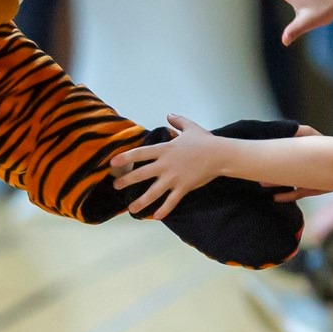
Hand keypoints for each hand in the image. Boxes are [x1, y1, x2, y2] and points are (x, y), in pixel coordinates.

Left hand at [112, 114, 227, 219]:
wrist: (220, 154)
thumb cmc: (205, 140)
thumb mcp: (190, 126)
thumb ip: (177, 121)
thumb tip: (168, 115)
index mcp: (165, 149)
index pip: (140, 153)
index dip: (125, 157)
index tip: (112, 162)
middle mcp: (166, 164)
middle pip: (141, 174)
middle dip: (126, 180)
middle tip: (115, 186)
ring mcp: (174, 177)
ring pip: (153, 192)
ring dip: (141, 201)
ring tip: (131, 208)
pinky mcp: (183, 187)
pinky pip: (171, 201)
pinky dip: (163, 210)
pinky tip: (155, 216)